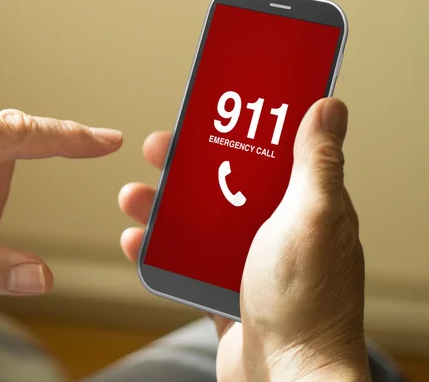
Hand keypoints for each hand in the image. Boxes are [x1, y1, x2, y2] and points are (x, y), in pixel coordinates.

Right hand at [119, 98, 370, 380]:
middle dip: (185, 165)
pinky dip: (158, 251)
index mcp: (304, 207)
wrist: (286, 379)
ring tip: (133, 197)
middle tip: (157, 149)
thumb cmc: (305, 301)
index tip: (205, 112)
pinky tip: (135, 242)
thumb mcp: (313, 217)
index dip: (234, 129)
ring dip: (162, 206)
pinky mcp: (222, 291)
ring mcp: (247, 262)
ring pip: (197, 221)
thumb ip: (317, 162)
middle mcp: (277, 231)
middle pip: (222, 183)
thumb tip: (328, 107)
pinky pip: (184, 262)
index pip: (267, 153)